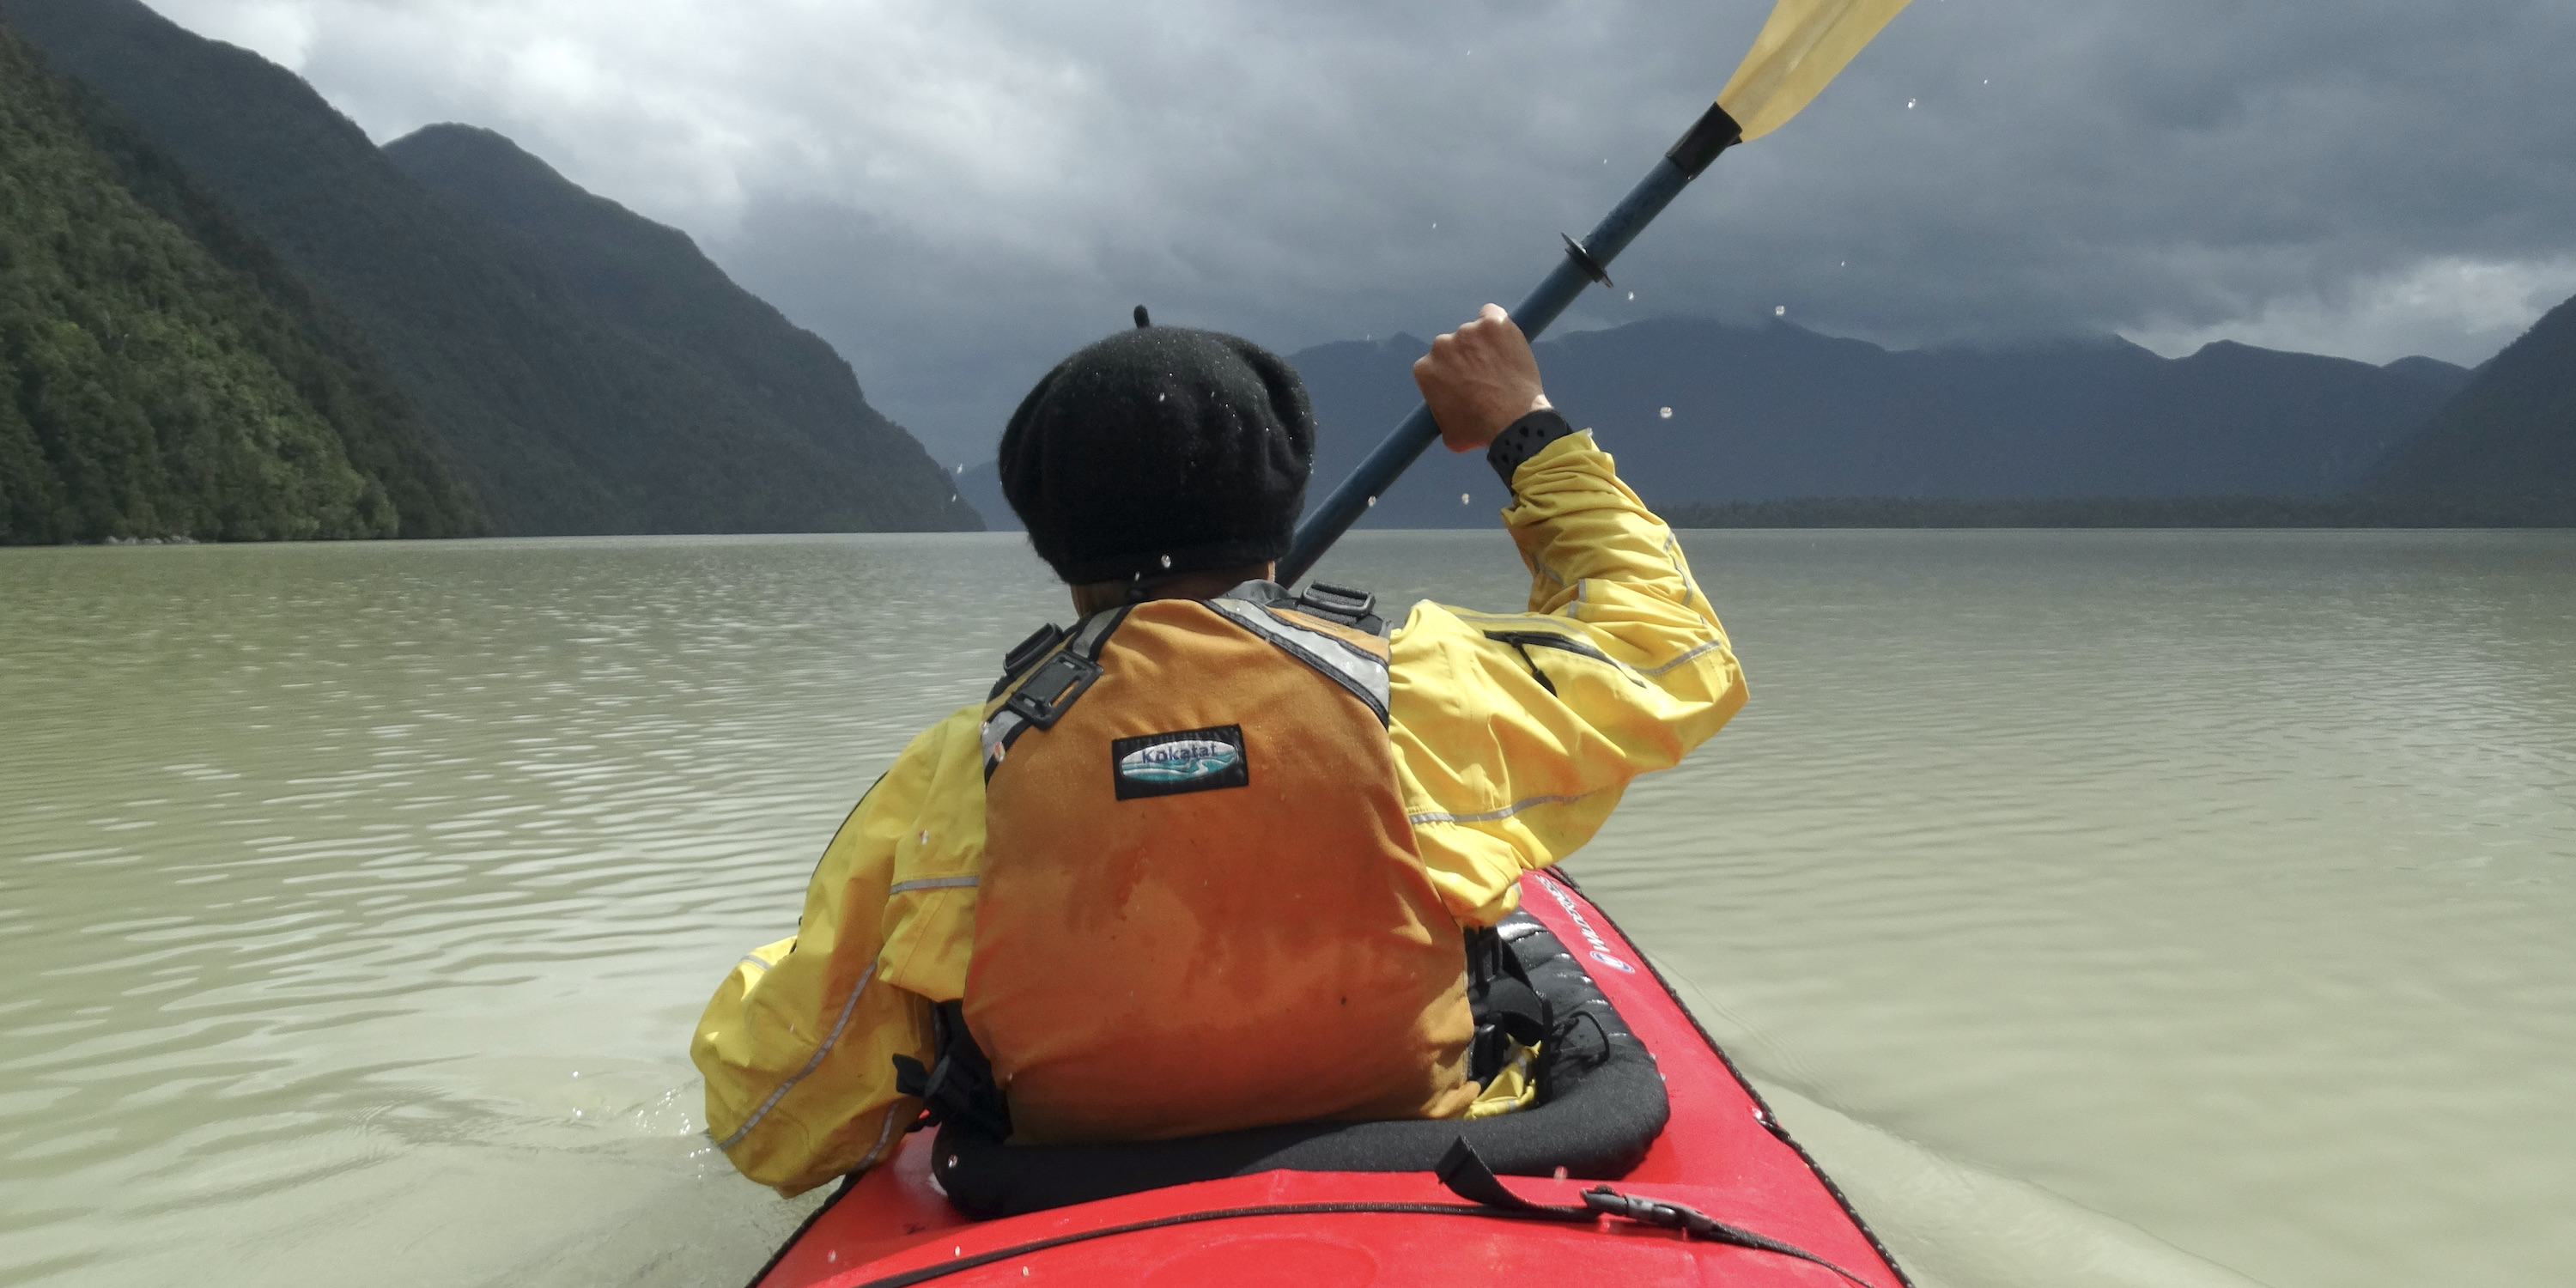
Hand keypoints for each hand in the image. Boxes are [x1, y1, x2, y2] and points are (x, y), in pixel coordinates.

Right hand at [1412, 303, 1551, 453]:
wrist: (1513, 420)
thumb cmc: (1479, 431)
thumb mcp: (1449, 432)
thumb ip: (1442, 416)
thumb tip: (1448, 418)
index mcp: (1425, 369)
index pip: (1435, 364)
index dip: (1452, 374)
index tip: (1466, 383)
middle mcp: (1441, 345)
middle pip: (1453, 346)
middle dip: (1467, 358)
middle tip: (1486, 375)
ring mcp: (1468, 331)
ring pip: (1475, 331)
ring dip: (1485, 344)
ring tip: (1503, 365)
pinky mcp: (1492, 323)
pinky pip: (1491, 314)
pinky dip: (1497, 323)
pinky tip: (1506, 339)